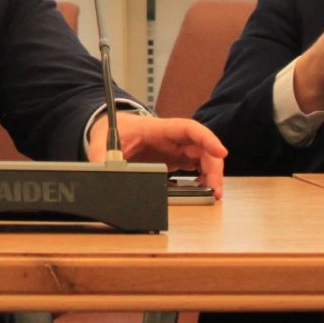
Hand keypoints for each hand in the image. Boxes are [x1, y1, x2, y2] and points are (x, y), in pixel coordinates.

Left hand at [87, 112, 227, 190]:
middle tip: (216, 190)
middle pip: (202, 148)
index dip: (208, 138)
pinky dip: (203, 178)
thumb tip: (103, 173)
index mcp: (158, 129)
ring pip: (203, 158)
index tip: (221, 152)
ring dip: (211, 175)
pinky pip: (196, 167)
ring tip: (213, 194)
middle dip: (213, 167)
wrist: (109, 128)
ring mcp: (175, 148)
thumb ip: (103, 157)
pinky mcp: (175, 159)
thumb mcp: (102, 143)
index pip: (189, 129)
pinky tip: (204, 190)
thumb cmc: (112, 129)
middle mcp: (172, 138)